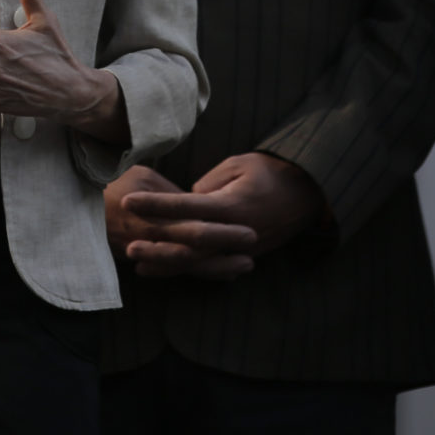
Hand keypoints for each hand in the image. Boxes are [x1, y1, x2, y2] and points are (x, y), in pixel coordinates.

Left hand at [119, 152, 326, 275]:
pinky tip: (166, 269)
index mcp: (230, 205)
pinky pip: (212, 265)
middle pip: (188, 244)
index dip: (156, 205)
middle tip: (126, 242)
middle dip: (156, 244)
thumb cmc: (270, 171)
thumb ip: (208, 184)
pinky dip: (187, 268)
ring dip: (167, 262)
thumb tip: (186, 198)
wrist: (308, 192)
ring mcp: (241, 249)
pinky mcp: (244, 255)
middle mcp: (234, 232)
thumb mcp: (238, 165)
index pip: (185, 206)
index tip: (129, 201)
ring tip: (137, 261)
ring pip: (198, 262)